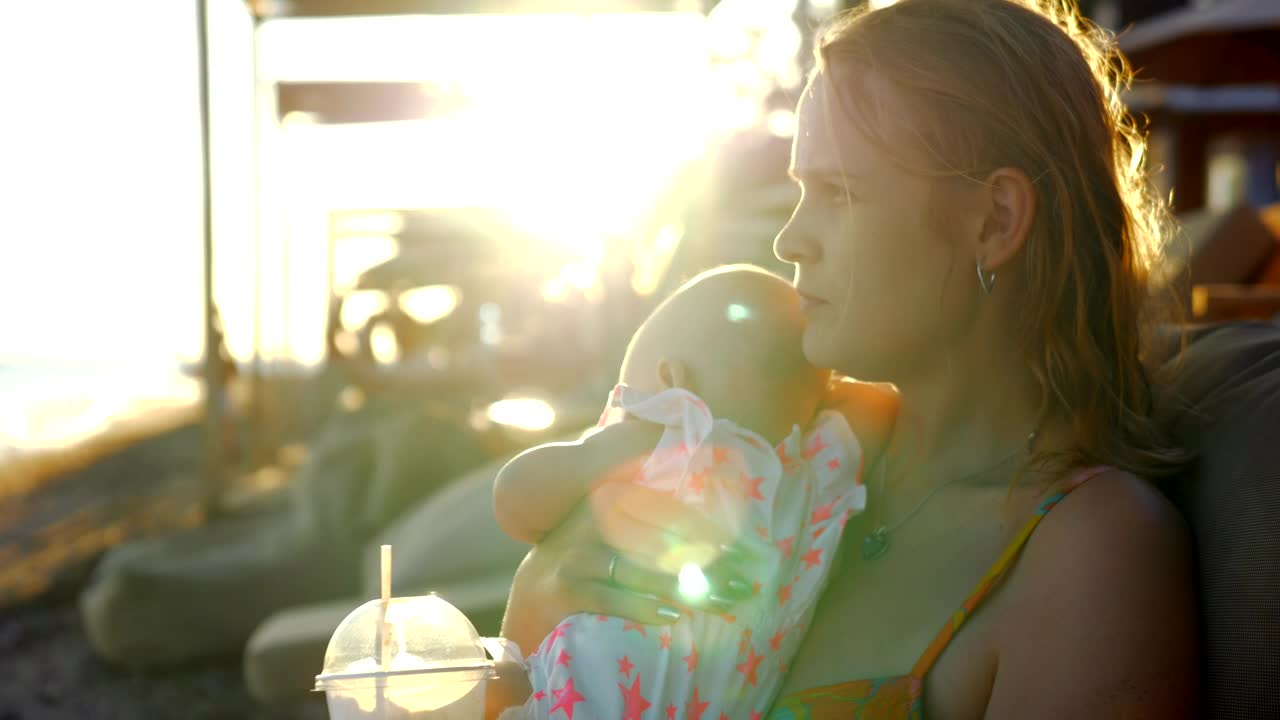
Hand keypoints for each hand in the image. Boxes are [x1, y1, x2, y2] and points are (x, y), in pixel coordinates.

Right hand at [500, 483, 756, 654]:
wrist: (532, 587)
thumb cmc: (592, 555)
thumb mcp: (618, 525)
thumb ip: (655, 516)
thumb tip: (722, 529)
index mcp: (613, 496)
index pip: (670, 511)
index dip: (710, 533)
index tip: (744, 554)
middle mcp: (595, 519)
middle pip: (661, 541)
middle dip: (707, 566)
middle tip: (743, 585)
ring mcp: (578, 553)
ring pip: (639, 569)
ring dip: (684, 589)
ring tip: (720, 603)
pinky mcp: (566, 587)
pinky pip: (610, 597)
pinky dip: (641, 606)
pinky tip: (672, 614)